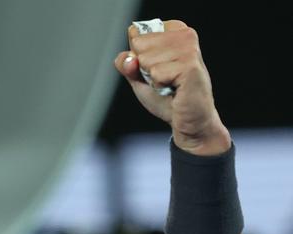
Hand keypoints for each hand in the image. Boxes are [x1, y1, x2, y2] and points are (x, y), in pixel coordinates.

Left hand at [114, 20, 230, 154]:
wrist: (187, 120)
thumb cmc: (165, 96)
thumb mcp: (138, 77)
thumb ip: (126, 64)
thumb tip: (129, 59)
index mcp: (173, 30)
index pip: (135, 34)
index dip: (138, 56)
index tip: (156, 68)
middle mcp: (184, 35)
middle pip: (138, 44)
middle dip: (144, 67)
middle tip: (164, 78)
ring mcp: (189, 49)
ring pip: (145, 59)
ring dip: (153, 78)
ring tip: (170, 83)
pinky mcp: (190, 65)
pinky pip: (155, 73)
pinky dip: (159, 86)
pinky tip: (175, 88)